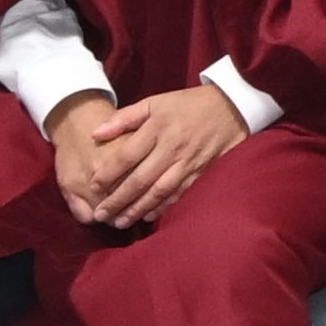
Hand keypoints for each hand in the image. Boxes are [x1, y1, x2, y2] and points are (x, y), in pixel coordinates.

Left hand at [57, 82, 246, 228]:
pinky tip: (148, 217)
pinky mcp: (202, 173)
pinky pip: (179, 194)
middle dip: (118, 199)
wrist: (231, 106)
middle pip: (140, 179)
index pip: (127, 155)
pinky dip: (163, 208)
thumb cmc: (188, 104)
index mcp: (157, 128)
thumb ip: (124, 118)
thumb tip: (95, 134)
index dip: (108, 173)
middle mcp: (172, 148)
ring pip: (159, 191)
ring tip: (120, 222)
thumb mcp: (155, 102)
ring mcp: (188, 163)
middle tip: (100, 215)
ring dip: (138, 209)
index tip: (93, 187)